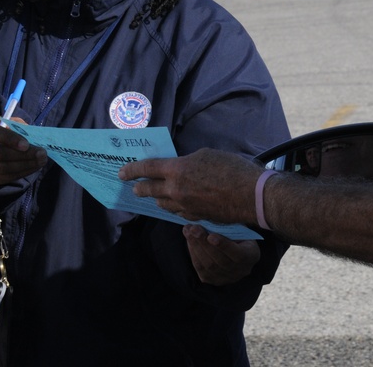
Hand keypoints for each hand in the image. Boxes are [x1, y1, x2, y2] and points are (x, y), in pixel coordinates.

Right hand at [0, 116, 47, 185]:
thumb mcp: (7, 122)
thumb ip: (17, 126)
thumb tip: (33, 138)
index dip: (10, 139)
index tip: (26, 144)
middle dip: (23, 155)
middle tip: (42, 153)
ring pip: (2, 168)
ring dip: (25, 166)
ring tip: (41, 161)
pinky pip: (3, 178)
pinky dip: (20, 173)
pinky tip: (33, 167)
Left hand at [119, 149, 262, 224]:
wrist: (251, 195)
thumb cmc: (232, 169)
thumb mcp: (207, 155)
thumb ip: (188, 161)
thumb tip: (180, 167)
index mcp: (177, 170)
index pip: (147, 169)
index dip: (132, 170)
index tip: (122, 172)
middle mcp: (176, 190)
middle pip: (150, 190)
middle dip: (139, 188)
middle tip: (134, 187)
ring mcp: (185, 207)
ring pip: (163, 204)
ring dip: (156, 199)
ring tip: (154, 196)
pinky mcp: (196, 217)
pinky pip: (178, 212)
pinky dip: (174, 207)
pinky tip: (176, 204)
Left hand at [182, 224, 260, 284]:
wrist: (237, 251)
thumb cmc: (239, 234)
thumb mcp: (240, 228)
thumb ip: (229, 226)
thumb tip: (211, 215)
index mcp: (251, 256)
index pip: (238, 254)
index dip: (224, 246)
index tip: (211, 236)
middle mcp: (240, 271)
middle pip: (220, 260)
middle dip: (204, 243)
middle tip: (193, 228)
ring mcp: (227, 278)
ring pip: (208, 266)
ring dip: (195, 246)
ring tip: (188, 231)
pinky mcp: (213, 280)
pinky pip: (201, 269)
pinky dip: (193, 253)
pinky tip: (189, 240)